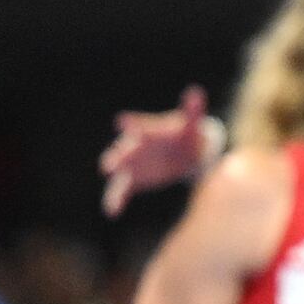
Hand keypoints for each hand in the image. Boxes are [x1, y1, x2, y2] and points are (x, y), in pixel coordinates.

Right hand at [98, 90, 220, 214]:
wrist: (188, 155)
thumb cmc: (187, 137)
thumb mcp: (192, 126)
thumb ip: (193, 111)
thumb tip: (196, 92)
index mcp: (148, 130)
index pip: (139, 125)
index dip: (133, 123)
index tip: (123, 120)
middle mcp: (136, 147)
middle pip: (126, 150)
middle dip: (119, 156)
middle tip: (109, 163)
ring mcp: (133, 164)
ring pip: (121, 170)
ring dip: (115, 175)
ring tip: (108, 180)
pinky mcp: (134, 179)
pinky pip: (122, 190)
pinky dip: (115, 200)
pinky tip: (111, 212)